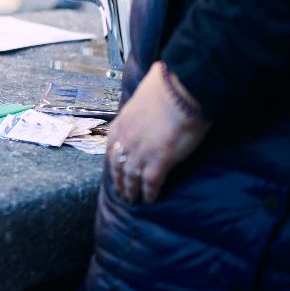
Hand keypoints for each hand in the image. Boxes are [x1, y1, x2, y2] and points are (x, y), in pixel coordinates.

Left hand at [105, 62, 210, 203]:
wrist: (178, 92)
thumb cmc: (164, 90)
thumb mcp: (140, 100)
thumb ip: (138, 111)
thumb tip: (144, 109)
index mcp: (120, 125)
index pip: (110, 149)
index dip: (112, 163)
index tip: (114, 172)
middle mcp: (125, 141)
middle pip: (117, 166)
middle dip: (118, 181)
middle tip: (121, 192)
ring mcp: (140, 152)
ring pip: (131, 177)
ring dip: (131, 190)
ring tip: (132, 200)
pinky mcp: (159, 161)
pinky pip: (151, 183)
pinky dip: (149, 193)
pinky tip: (150, 200)